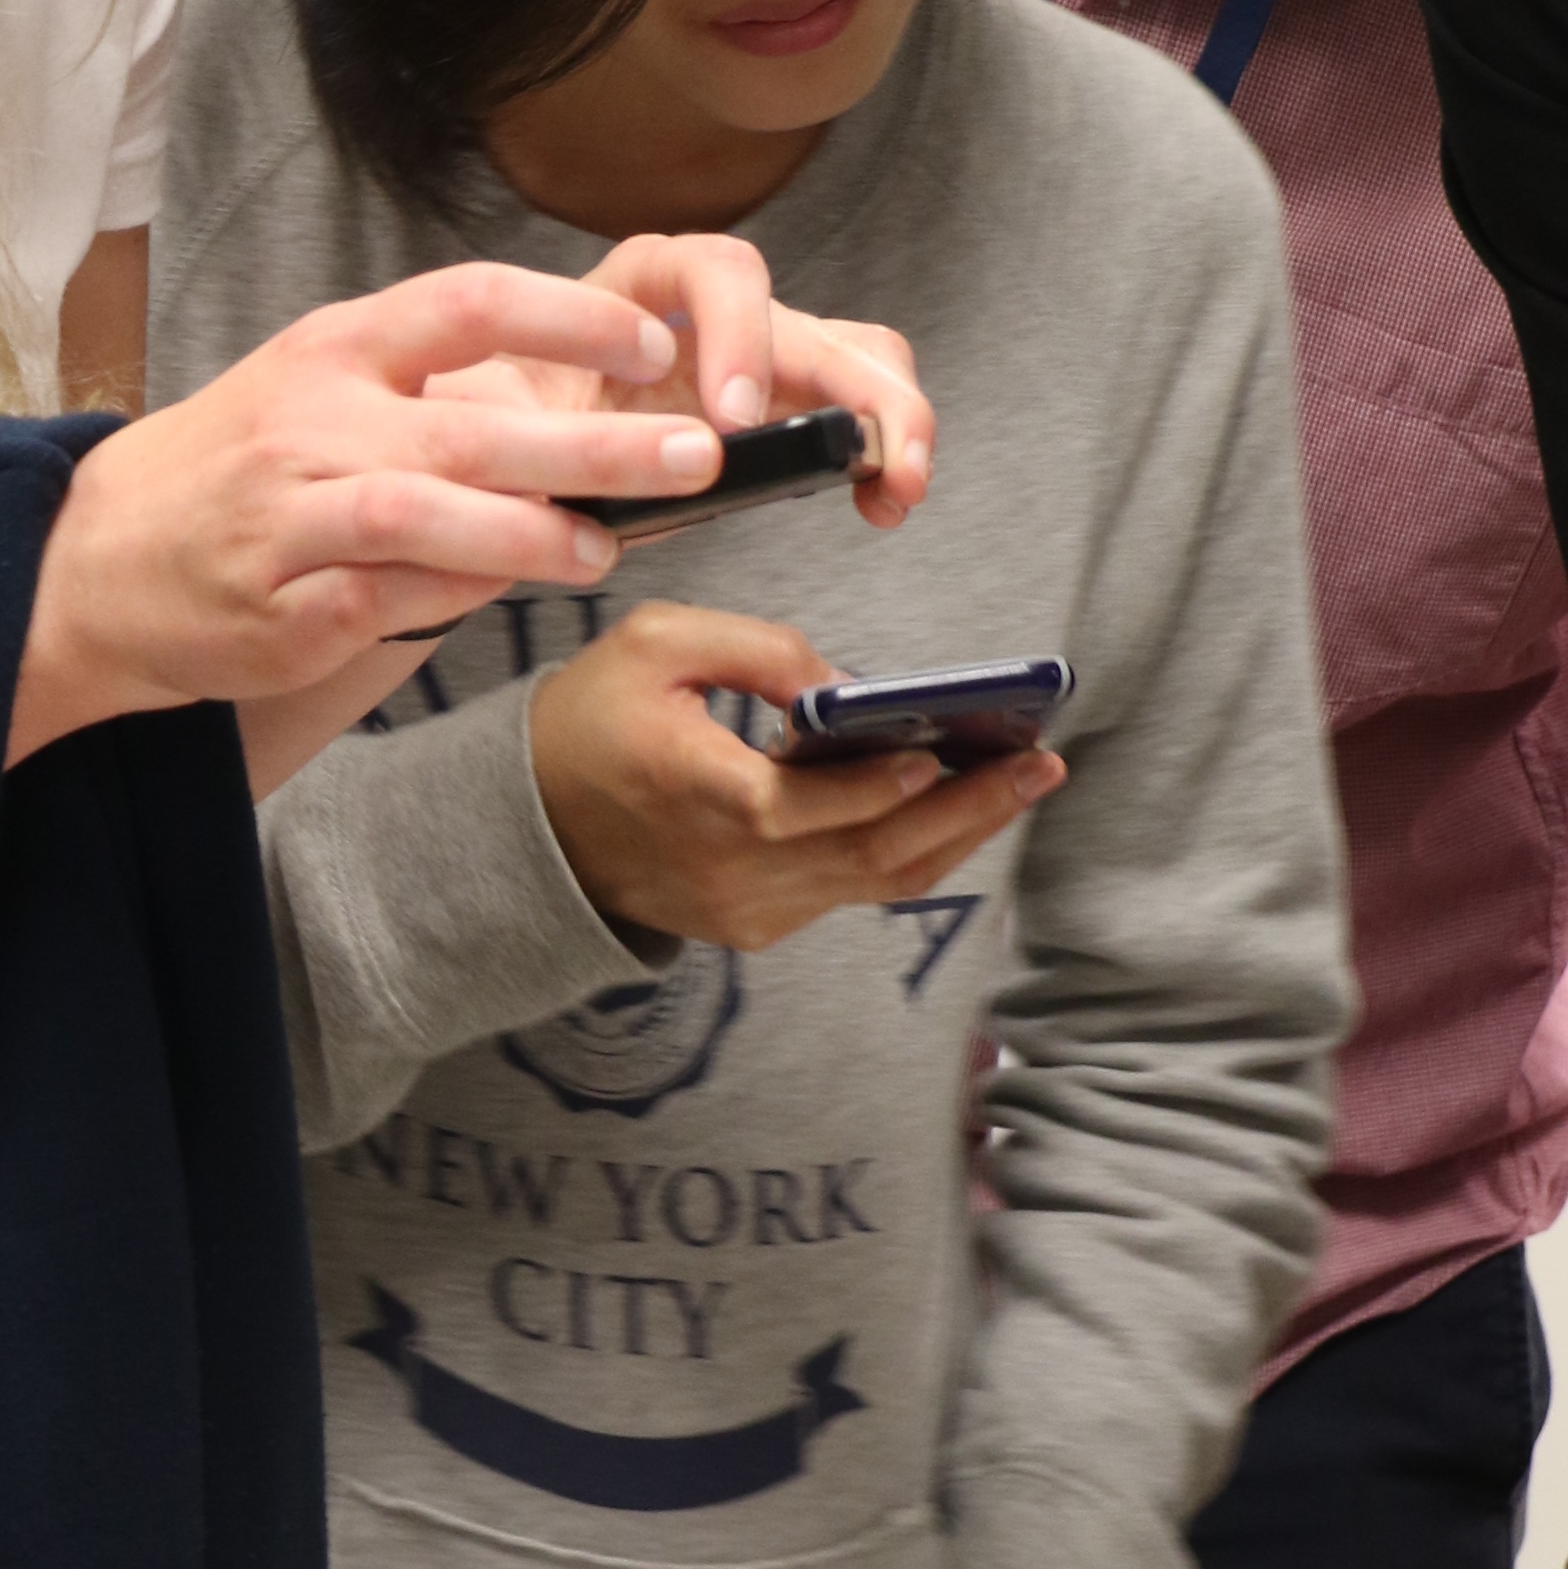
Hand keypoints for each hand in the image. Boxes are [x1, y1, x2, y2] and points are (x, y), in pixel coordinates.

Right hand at [7, 264, 724, 774]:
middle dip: (595, 446)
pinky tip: (498, 597)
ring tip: (602, 548)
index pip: (470, 303)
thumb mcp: (320, 388)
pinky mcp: (284, 608)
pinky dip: (452, 602)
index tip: (655, 340)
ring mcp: (292, 518)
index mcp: (334, 348)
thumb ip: (435, 394)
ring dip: (528, 537)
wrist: (90, 558)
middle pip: (473, 429)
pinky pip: (389, 604)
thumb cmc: (237, 468)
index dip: (572, 318)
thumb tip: (578, 415)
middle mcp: (311, 423)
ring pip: (425, 521)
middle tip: (693, 460)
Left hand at [445, 236, 932, 537]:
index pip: (703, 270)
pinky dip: (883, 449)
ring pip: (854, 353)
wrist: (485, 466)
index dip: (735, 333)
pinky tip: (882, 504)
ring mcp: (759, 364)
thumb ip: (514, 425)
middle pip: (803, 315)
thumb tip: (554, 462)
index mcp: (633, 293)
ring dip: (890, 413)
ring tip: (898, 489)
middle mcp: (708, 319)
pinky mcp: (787, 414)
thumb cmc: (483, 432)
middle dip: (853, 383)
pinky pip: (857, 409)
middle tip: (868, 461)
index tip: (733, 420)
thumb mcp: (481, 421)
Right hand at [528, 604, 1060, 953]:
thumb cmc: (589, 721)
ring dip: (956, 834)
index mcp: (708, 799)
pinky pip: (852, 893)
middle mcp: (738, 873)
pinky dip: (908, 852)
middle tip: (1040, 765)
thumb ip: (759, 648)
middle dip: (970, 809)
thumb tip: (847, 682)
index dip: (895, 783)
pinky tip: (953, 807)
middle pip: (879, 855)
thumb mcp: (658, 643)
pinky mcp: (758, 925)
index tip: (954, 745)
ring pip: (878, 883)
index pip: (824, 805)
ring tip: (1019, 783)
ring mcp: (751, 911)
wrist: (527, 828)